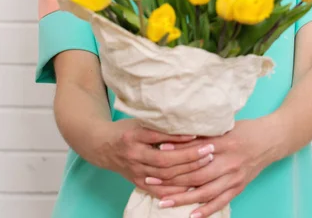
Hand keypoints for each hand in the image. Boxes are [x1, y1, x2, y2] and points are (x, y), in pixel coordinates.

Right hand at [95, 119, 215, 199]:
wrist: (102, 146)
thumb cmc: (125, 129)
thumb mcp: (138, 121)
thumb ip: (157, 124)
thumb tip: (185, 120)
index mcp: (133, 136)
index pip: (159, 137)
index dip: (179, 137)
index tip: (197, 134)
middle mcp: (134, 155)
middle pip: (164, 160)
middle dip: (189, 157)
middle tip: (209, 150)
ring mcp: (135, 171)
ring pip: (164, 176)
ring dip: (187, 172)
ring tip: (206, 164)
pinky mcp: (137, 182)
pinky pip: (159, 190)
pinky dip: (175, 190)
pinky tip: (191, 185)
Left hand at [157, 115, 280, 216]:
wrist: (271, 140)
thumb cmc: (244, 129)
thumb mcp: (224, 125)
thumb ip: (203, 132)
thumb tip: (176, 133)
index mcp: (223, 142)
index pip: (194, 151)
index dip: (175, 154)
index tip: (156, 156)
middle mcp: (228, 161)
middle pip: (196, 174)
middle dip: (171, 180)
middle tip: (150, 181)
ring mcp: (234, 176)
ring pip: (205, 191)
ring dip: (182, 198)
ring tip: (162, 202)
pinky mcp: (239, 186)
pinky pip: (220, 201)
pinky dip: (206, 210)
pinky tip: (191, 215)